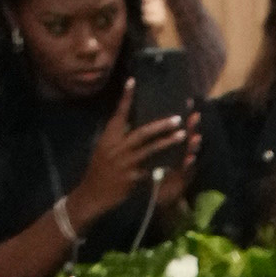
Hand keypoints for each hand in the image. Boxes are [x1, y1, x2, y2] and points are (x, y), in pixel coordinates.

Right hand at [68, 83, 196, 224]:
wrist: (92, 194)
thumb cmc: (99, 169)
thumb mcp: (102, 147)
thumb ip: (116, 135)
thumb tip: (127, 119)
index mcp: (108, 137)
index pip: (118, 114)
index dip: (126, 98)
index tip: (133, 82)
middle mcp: (116, 148)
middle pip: (142, 132)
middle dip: (161, 125)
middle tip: (178, 118)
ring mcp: (125, 164)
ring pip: (150, 150)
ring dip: (167, 142)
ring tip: (182, 135)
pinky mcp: (132, 178)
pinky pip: (151, 168)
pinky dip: (164, 163)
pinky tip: (177, 160)